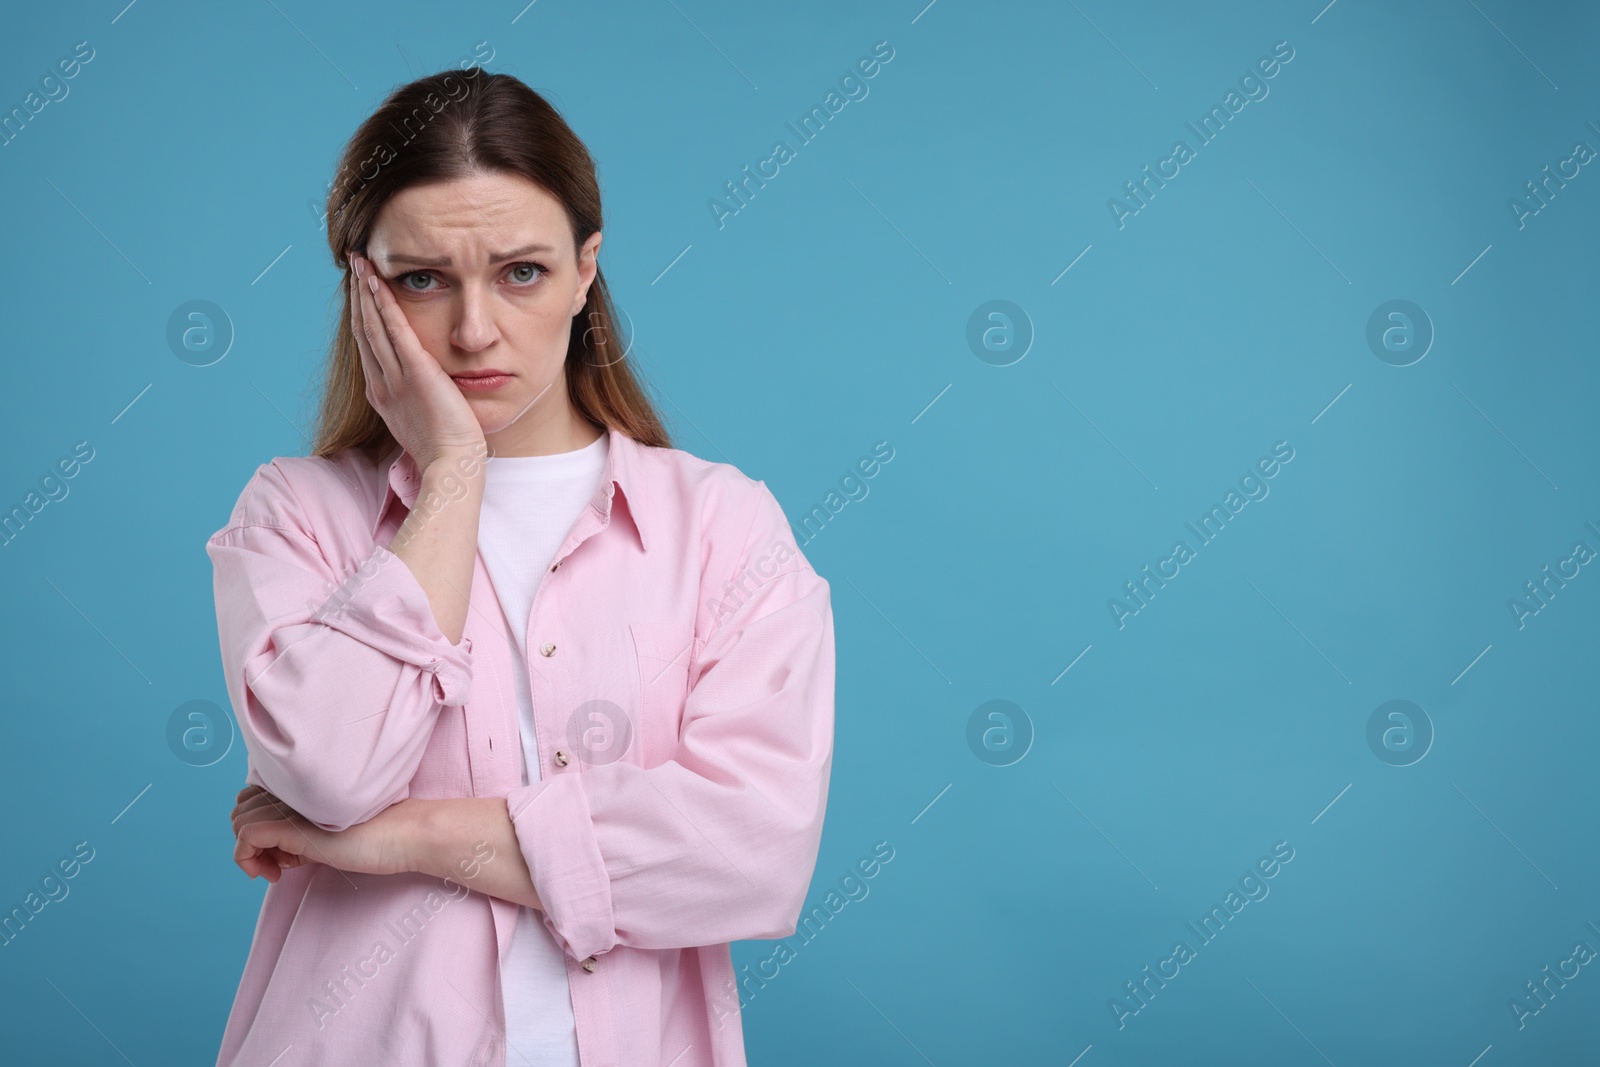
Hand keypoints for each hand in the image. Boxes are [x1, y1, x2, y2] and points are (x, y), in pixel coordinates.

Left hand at [230, 784, 416, 883]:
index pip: (253, 798)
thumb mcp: (327, 834)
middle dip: (253, 842)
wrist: (400, 835)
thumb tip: (272, 855)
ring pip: (238, 823)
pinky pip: (244, 838)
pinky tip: (276, 874)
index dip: (259, 827)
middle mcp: (292, 790)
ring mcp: (289, 806)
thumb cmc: (374, 836)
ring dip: (251, 853)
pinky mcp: (288, 825)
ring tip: (280, 869)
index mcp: (302, 787)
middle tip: (280, 864)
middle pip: (241, 809)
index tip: (282, 854)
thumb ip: (298, 836)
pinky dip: (248, 860)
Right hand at [348, 251, 485, 471]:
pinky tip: (378, 284)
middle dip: (358, 294)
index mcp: (382, 393)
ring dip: (366, 291)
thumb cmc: (445, 450)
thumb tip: (422, 384)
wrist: (451, 466)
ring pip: (374, 326)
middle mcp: (382, 383)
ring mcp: (395, 378)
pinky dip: (385, 306)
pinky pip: (396, 332)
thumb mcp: (422, 419)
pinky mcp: (416, 374)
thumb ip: (416, 397)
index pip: (367, 344)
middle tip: (354, 263)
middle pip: (364, 329)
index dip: (361, 313)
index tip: (360, 288)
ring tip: (361, 262)